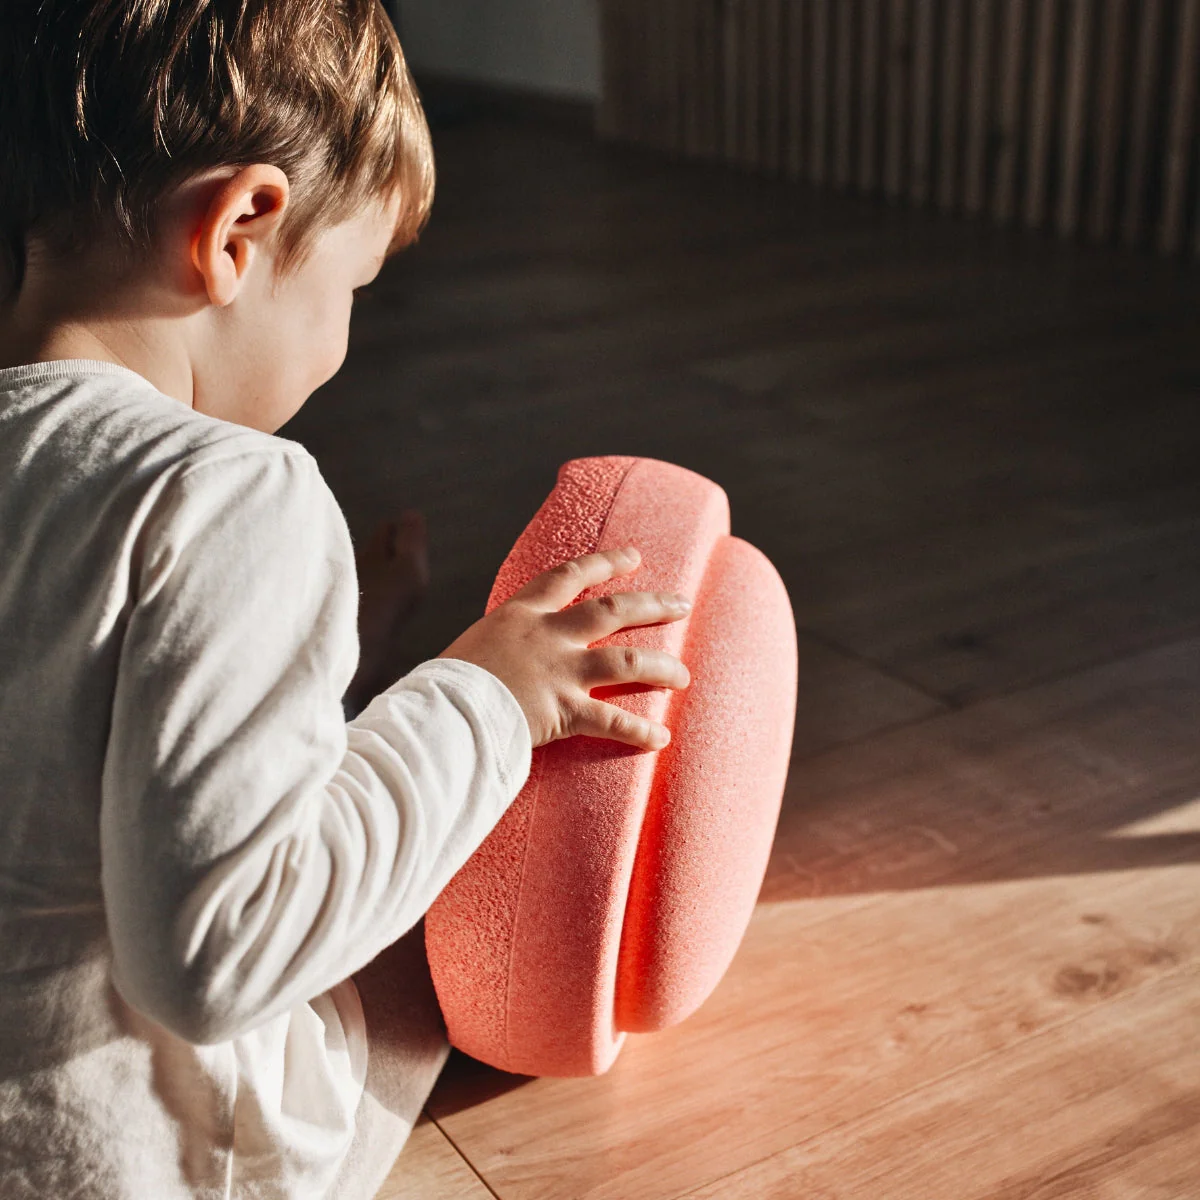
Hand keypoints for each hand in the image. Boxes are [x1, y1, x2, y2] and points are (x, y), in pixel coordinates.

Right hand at [436, 546, 691, 750]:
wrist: (441, 713)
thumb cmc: (443, 687)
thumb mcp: (471, 650)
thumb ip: (497, 649)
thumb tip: (498, 658)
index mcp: (520, 615)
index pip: (568, 577)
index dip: (604, 563)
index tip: (633, 556)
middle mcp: (547, 636)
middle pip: (612, 611)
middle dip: (652, 606)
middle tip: (682, 603)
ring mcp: (559, 672)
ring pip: (627, 661)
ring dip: (661, 667)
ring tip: (684, 675)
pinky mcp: (563, 710)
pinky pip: (612, 721)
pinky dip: (639, 730)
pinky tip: (660, 737)